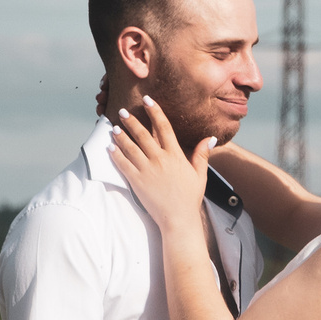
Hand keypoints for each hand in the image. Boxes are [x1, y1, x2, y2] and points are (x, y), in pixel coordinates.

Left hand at [109, 95, 212, 232]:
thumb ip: (202, 154)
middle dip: (131, 121)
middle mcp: (160, 159)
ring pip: (130, 147)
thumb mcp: (200, 174)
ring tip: (114, 127)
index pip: (164, 127)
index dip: (155, 112)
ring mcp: (147, 170)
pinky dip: (115, 154)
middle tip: (122, 112)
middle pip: (143, 134)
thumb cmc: (190, 198)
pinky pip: (123, 164)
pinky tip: (110, 147)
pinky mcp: (137, 181)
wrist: (179, 219)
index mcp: (175, 155)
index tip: (147, 100)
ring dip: (121, 135)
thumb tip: (210, 138)